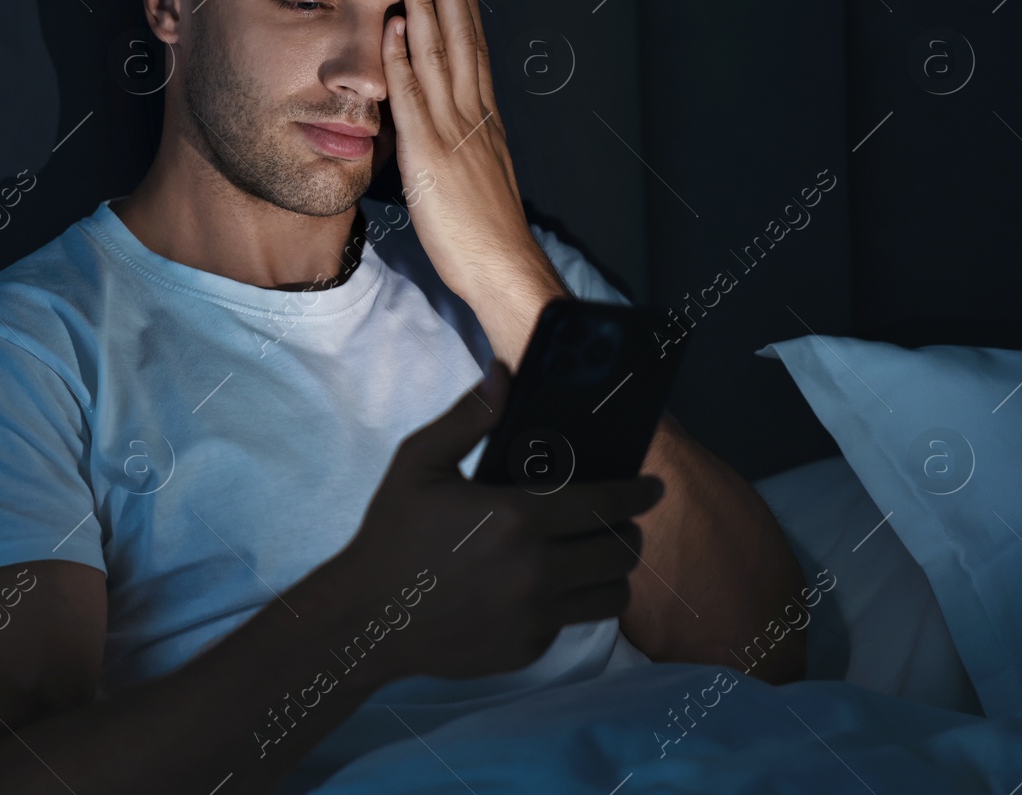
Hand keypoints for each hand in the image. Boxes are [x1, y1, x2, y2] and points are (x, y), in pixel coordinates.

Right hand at [328, 359, 664, 681]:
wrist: (368, 620)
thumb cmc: (393, 534)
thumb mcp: (420, 463)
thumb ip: (469, 417)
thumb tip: (504, 372)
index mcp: (516, 517)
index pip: (605, 503)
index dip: (639, 493)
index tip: (653, 486)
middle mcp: (534, 570)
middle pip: (620, 551)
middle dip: (631, 531)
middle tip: (623, 522)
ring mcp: (534, 615)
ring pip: (612, 595)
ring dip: (613, 572)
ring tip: (598, 558)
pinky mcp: (528, 648)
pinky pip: (573, 623)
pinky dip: (571, 604)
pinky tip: (546, 587)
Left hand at [382, 0, 554, 302]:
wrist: (503, 267)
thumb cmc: (488, 237)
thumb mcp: (481, 180)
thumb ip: (468, 150)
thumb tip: (456, 137)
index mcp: (485, 121)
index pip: (477, 51)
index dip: (467, 8)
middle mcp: (472, 115)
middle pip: (461, 39)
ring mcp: (451, 130)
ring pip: (439, 54)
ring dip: (428, 5)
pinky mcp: (428, 152)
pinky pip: (412, 95)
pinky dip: (403, 58)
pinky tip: (397, 23)